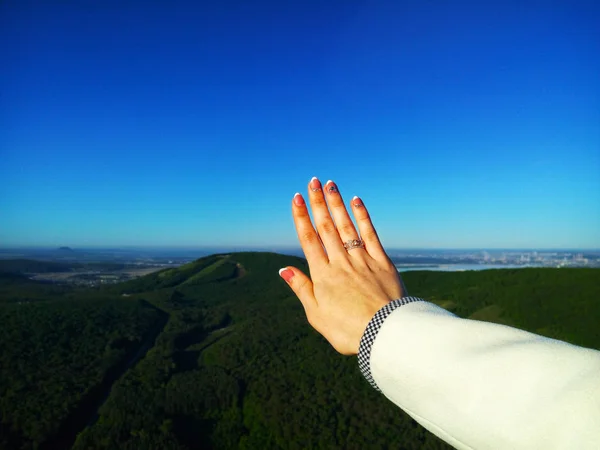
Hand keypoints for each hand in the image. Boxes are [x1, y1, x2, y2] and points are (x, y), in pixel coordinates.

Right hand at [279, 177, 406, 354]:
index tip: (296, 198)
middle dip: (318, 203)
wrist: (385, 334)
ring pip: (347, 226)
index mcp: (323, 275)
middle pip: (327, 227)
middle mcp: (341, 262)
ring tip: (331, 184)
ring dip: (337, 204)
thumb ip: (301, 289)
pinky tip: (356, 201)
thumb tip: (283, 269)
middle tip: (313, 182)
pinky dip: (363, 217)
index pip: (309, 240)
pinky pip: (371, 234)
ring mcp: (362, 260)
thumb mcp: (317, 315)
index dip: (301, 217)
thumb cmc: (348, 330)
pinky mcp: (382, 262)